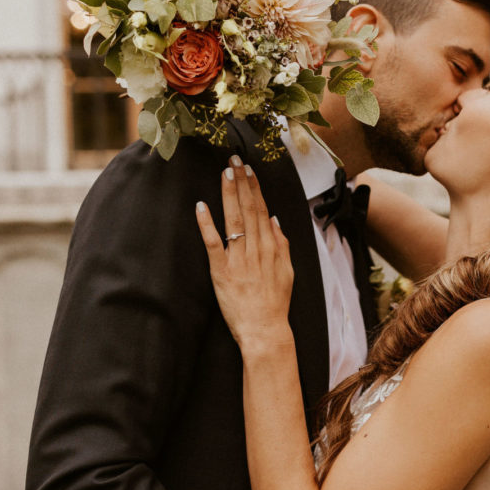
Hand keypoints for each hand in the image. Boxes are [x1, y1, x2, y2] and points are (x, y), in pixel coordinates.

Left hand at [196, 156, 293, 350]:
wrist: (265, 330)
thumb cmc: (275, 304)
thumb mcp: (287, 273)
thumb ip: (282, 245)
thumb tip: (274, 219)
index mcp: (271, 248)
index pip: (262, 210)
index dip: (254, 187)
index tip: (248, 169)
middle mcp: (256, 249)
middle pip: (248, 209)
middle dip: (241, 182)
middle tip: (233, 159)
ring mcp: (238, 259)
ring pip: (233, 220)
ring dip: (229, 194)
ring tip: (224, 172)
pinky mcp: (221, 271)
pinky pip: (213, 243)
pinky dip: (207, 224)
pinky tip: (201, 206)